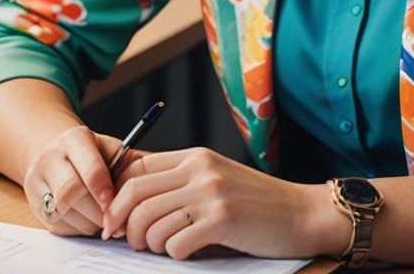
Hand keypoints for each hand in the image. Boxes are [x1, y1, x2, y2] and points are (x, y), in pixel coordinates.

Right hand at [22, 125, 144, 236]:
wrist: (53, 151)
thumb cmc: (91, 152)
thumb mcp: (110, 147)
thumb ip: (132, 160)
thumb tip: (164, 170)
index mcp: (74, 139)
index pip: (87, 165)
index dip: (103, 187)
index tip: (115, 201)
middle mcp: (51, 159)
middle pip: (70, 192)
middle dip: (96, 210)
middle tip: (115, 220)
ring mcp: (38, 182)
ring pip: (62, 212)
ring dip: (88, 222)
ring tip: (106, 221)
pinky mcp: (34, 205)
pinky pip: (57, 225)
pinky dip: (77, 228)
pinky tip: (90, 222)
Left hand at [102, 147, 349, 258]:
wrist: (300, 214)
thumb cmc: (255, 205)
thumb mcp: (215, 182)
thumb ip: (180, 185)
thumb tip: (130, 207)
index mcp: (195, 156)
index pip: (136, 169)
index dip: (116, 199)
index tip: (112, 223)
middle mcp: (200, 169)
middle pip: (135, 195)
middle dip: (123, 226)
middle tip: (131, 244)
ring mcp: (212, 192)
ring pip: (151, 223)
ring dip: (151, 246)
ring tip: (166, 249)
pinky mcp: (223, 219)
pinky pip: (176, 245)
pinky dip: (176, 256)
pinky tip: (191, 252)